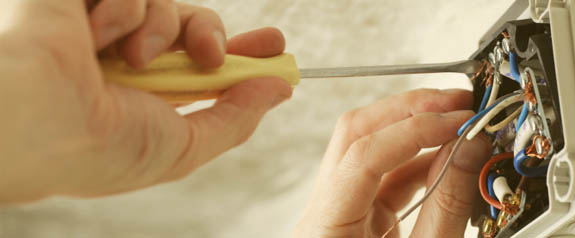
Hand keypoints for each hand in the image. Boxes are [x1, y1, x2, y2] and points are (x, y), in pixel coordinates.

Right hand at [0, 0, 290, 202]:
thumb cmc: (104, 148)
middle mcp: (125, 60)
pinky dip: (124, 9)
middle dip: (213, 34)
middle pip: (192, 27)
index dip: (241, 53)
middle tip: (211, 55)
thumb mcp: (183, 147)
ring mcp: (101, 26)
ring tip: (131, 58)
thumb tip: (278, 90)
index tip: (275, 46)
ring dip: (161, 30)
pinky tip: (93, 36)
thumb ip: (234, 119)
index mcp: (146, 97)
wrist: (41, 119)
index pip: (202, 65)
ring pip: (166, 5)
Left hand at [295, 89, 491, 236]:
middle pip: (358, 133)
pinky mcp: (359, 214)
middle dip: (412, 110)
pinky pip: (388, 173)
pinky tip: (450, 156)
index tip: (457, 122)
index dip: (414, 129)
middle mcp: (325, 211)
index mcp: (326, 225)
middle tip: (458, 104)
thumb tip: (469, 150)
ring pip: (372, 147)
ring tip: (460, 125)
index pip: (363, 154)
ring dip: (419, 130)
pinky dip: (422, 159)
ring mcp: (340, 209)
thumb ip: (447, 206)